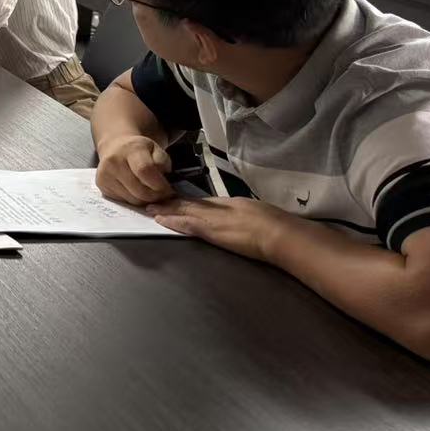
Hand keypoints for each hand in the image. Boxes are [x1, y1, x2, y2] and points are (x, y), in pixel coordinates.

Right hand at [94, 134, 174, 204]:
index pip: (145, 170)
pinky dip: (134, 199)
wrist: (115, 146)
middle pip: (140, 191)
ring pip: (133, 200)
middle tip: (162, 193)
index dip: (159, 184)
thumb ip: (163, 164)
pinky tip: (136, 190)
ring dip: (145, 200)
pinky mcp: (101, 185)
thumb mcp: (156, 149)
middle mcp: (113, 161)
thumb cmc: (139, 150)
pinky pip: (124, 202)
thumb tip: (163, 184)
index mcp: (130, 148)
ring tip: (149, 191)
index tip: (168, 189)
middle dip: (155, 196)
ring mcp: (105, 174)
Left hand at [144, 196, 289, 262]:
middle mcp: (217, 209)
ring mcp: (213, 220)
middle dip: (170, 203)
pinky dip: (173, 221)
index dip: (185, 200)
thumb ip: (240, 213)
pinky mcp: (212, 232)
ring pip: (184, 212)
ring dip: (167, 209)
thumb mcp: (254, 212)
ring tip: (150, 207)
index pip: (201, 202)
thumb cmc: (274, 223)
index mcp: (228, 204)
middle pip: (189, 204)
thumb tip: (234, 215)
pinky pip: (187, 224)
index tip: (171, 197)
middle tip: (152, 199)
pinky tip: (161, 219)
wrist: (279, 233)